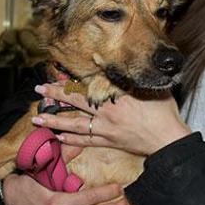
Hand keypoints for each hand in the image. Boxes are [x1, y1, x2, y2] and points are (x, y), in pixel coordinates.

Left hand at [33, 82, 191, 155]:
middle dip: (55, 94)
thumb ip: (132, 75)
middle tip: (39, 89)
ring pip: (74, 124)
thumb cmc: (164, 111)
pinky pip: (85, 141)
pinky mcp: (109, 142)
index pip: (89, 85)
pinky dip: (71, 139)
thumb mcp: (150, 87)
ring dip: (54, 121)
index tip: (56, 75)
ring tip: (37, 119)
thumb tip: (112, 63)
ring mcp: (106, 128)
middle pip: (76, 101)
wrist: (168, 139)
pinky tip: (58, 137)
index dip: (71, 81)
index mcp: (117, 95)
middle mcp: (107, 111)